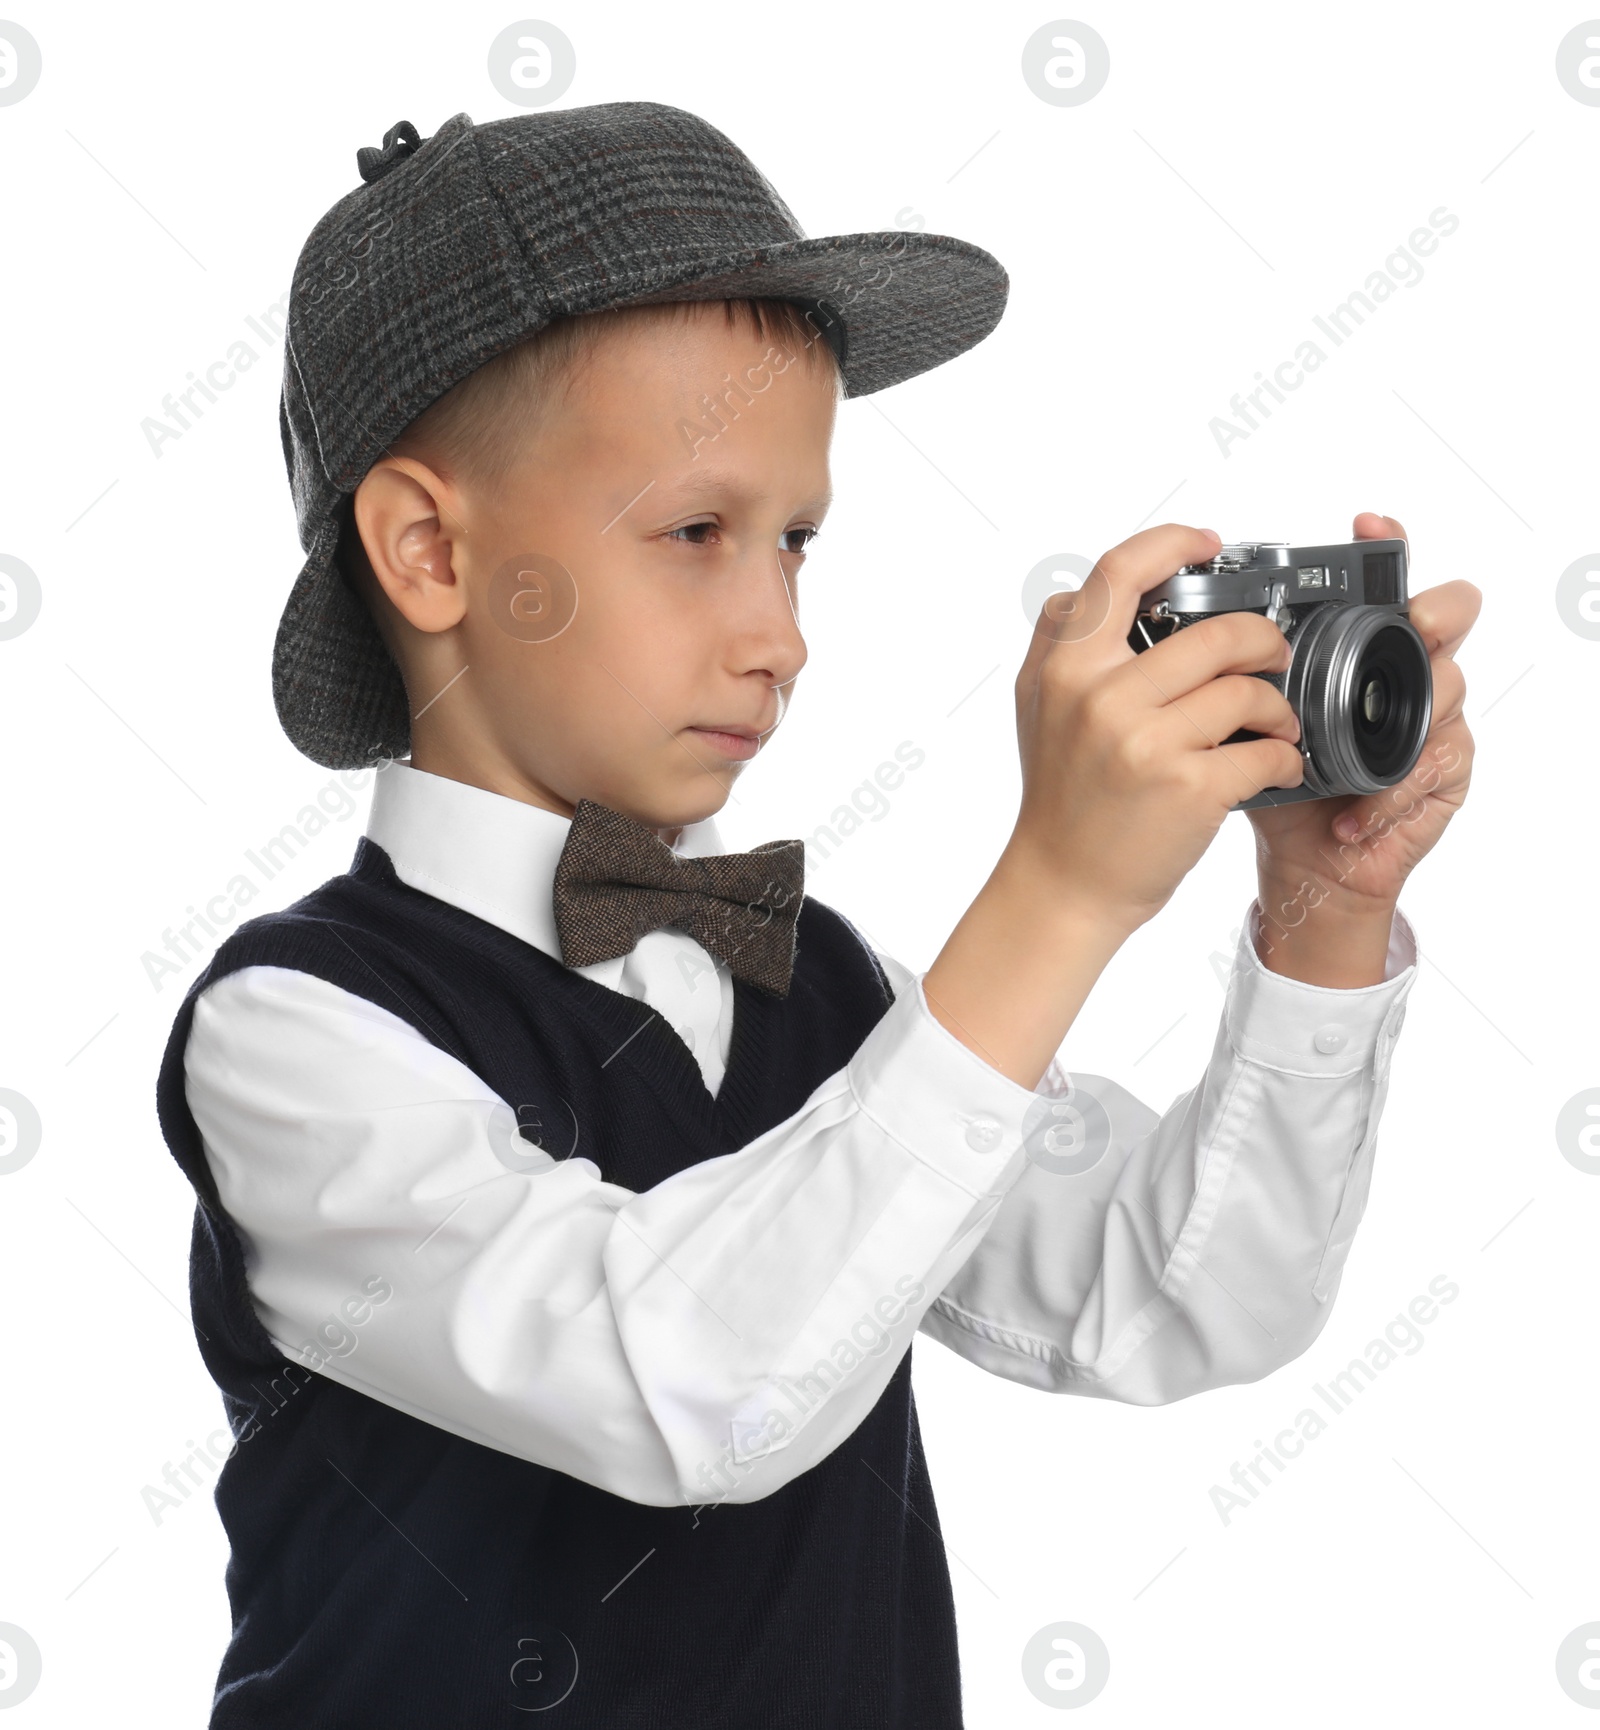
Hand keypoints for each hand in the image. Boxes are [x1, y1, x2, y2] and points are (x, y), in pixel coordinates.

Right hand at [1007, 521, 1305, 933]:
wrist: (1063, 885)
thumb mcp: (1038, 706)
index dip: (1174, 542)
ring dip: (1278, 704)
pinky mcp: (1189, 788)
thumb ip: (1060, 642)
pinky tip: (1276, 764)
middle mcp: (1103, 697)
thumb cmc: (1060, 798)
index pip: (1121, 571)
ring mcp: (1147, 743)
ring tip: (1277, 722)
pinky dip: (1283, 757)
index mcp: (1067, 667)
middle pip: (1216, 633)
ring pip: (1248, 691)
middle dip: (1262, 640)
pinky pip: (1264, 751)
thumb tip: (1091, 589)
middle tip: (1272, 655)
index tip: (1208, 545)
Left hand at [1245, 512, 1480, 917]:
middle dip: (1435, 610)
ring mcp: (1431, 720)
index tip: (1368, 523)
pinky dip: (1388, 792)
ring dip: (1408, 712)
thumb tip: (1174, 629)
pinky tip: (1352, 815)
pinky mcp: (1444, 775)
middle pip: (1448, 614)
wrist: (1301, 865)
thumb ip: (1222, 678)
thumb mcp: (1241, 724)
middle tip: (1412, 619)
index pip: (1384, 581)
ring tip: (1362, 741)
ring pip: (1447, 686)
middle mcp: (1400, 673)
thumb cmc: (1273, 786)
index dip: (1388, 545)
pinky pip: (1433, 766)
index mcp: (1354, 650)